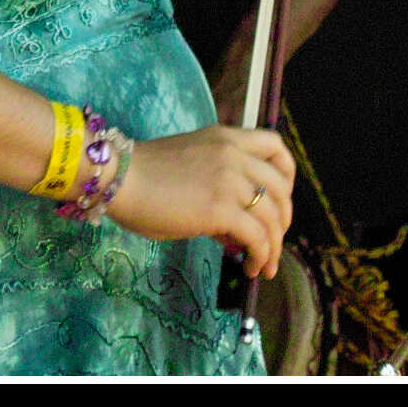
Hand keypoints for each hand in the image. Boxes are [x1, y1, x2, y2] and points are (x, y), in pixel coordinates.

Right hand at [109, 122, 295, 276]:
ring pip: (273, 217)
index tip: (279, 198)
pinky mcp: (222, 209)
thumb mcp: (191, 168)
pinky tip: (250, 268)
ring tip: (263, 266)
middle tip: (271, 241)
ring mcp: (230, 181)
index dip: (287, 174)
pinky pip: (258, 238)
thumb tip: (235, 234)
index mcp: (226, 138)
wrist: (120, 179)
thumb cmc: (143, 175)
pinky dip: (260, 257)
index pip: (276, 146)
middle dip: (283, 219)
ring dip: (273, 247)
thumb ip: (218, 191)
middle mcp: (234, 155)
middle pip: (281, 188)